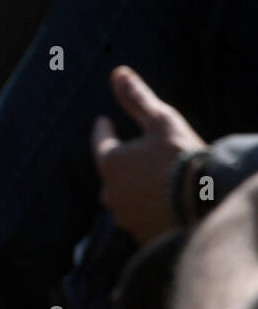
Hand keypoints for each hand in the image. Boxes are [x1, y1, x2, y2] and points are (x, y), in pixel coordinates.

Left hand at [91, 66, 207, 243]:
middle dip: (121, 163)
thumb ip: (137, 98)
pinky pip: (141, 218)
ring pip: (125, 198)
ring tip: (152, 182)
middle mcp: (110, 192)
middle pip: (112, 174)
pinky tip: (162, 205)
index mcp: (110, 162)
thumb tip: (118, 73)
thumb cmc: (183, 157)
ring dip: (135, 189)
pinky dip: (148, 210)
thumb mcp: (162, 121)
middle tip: (133, 154)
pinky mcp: (142, 236)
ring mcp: (125, 217)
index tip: (103, 121)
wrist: (208, 201)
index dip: (103, 130)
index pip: (100, 142)